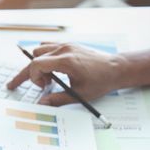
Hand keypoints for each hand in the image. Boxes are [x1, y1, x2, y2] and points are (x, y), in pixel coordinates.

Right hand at [7, 43, 127, 105]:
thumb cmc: (101, 80)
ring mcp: (67, 45)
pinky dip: (45, 57)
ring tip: (49, 78)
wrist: (116, 69)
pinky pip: (49, 46)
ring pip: (40, 49)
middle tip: (38, 85)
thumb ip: (57, 100)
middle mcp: (65, 49)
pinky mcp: (69, 45)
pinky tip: (52, 69)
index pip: (36, 63)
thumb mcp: (79, 95)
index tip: (41, 87)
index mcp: (66, 61)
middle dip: (33, 72)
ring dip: (39, 64)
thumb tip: (42, 104)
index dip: (33, 77)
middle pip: (35, 56)